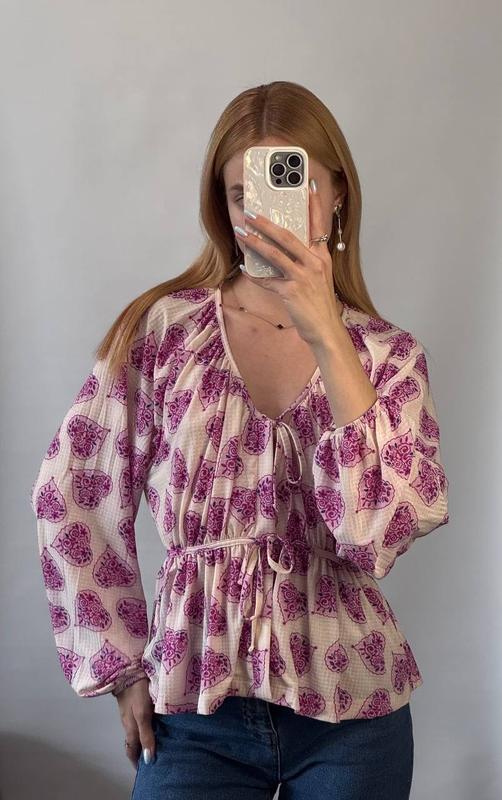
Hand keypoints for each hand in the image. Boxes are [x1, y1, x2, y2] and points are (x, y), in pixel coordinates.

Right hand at [115, 677, 155, 769]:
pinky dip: (146, 727)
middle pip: (133, 742)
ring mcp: (130, 712)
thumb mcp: (143, 714)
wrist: (128, 670)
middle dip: (141, 751)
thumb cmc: (137, 692)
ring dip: (144, 739)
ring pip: (136, 731)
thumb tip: (148, 759)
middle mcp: (128, 723)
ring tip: (157, 742)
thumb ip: (146, 735)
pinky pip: (139, 720)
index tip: (145, 769)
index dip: (137, 761)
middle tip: (154, 757)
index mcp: (130, 728)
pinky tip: (155, 723)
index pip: (131, 750)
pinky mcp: (133, 703)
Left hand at [234, 183, 342, 346]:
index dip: (314, 204)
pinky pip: (267, 280)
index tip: (309, 185)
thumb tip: (285, 252)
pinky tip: (243, 268)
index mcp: (322, 257)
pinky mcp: (291, 291)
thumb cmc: (320, 305)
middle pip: (288, 236)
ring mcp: (302, 277)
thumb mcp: (319, 278)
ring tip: (241, 232)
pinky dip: (254, 275)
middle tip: (251, 212)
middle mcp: (314, 263)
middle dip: (266, 223)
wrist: (326, 330)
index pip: (318, 225)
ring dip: (255, 242)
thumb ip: (305, 262)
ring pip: (275, 254)